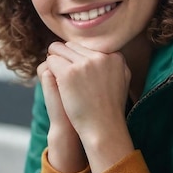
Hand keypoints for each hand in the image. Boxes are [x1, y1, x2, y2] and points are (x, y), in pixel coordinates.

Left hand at [45, 41, 134, 172]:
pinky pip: (51, 60)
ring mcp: (84, 63)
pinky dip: (50, 68)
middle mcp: (100, 56)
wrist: (102, 127)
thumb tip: (104, 50)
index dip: (78, 57)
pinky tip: (55, 80)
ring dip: (55, 60)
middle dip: (65, 56)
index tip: (78, 72)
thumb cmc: (109, 106)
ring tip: (58, 75)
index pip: (85, 46)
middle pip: (71, 45)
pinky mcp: (68, 73)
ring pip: (58, 49)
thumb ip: (113, 62)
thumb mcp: (122, 79)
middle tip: (65, 73)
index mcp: (115, 55)